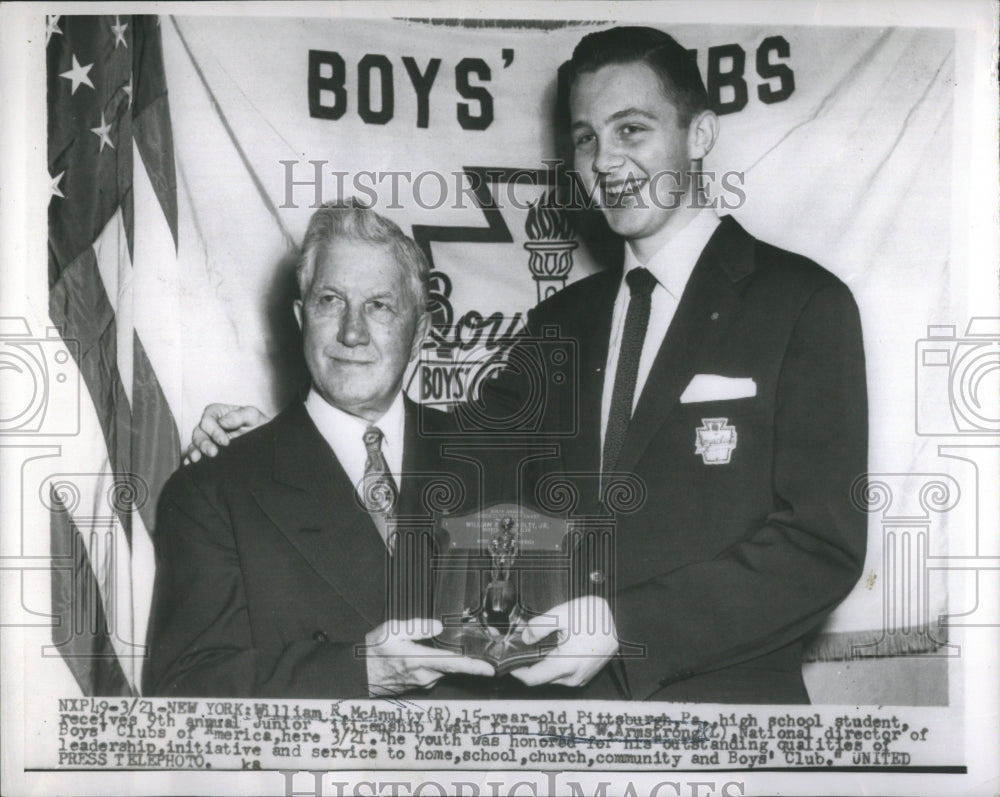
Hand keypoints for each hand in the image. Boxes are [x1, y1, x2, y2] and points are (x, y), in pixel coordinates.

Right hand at [184, 403, 268, 463]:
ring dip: (195, 451)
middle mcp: (210, 425)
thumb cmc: (257, 424)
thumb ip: (239, 415)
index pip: (208, 420)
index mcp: (218, 413)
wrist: (264, 439)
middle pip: (198, 432)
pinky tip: (191, 464)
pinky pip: (194, 453)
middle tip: (213, 453)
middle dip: (204, 443)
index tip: (225, 442)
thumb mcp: (252, 416)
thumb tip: (223, 422)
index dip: (214, 431)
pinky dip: (190, 457)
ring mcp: (207, 438)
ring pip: (195, 443)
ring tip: (198, 459)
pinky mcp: (207, 450)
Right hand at [365, 618, 494, 694]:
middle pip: (454, 667)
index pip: (454, 664)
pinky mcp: (420, 684)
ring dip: (447, 659)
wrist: (360, 674)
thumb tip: (437, 626)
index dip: (475, 667)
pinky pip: (435, 672)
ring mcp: (423, 682)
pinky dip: (438, 663)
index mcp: (420, 660)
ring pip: (444, 669)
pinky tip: (427, 654)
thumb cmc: (373, 651)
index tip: (491, 669)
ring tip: (439, 646)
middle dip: (467, 659)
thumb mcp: (391, 630)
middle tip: (478, 649)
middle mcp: (425, 675)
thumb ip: (416, 627)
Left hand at [509, 597, 618, 687]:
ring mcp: (580, 678)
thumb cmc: (596, 617)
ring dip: (540, 663)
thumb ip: (539, 626)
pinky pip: (563, 674)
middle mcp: (573, 677)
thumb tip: (524, 637)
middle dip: (526, 664)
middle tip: (518, 646)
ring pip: (551, 677)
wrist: (623, 620)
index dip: (515, 670)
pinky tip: (553, 647)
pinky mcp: (585, 674)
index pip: (531, 678)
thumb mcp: (563, 614)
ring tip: (535, 644)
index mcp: (566, 665)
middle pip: (539, 678)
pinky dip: (553, 664)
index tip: (505, 660)